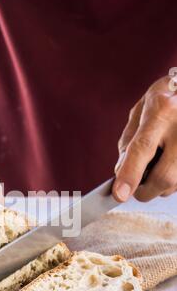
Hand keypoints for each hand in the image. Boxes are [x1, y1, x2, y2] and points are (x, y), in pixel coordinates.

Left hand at [113, 76, 176, 201]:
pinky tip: (171, 163)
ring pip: (175, 184)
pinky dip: (173, 182)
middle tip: (136, 189)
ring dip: (160, 186)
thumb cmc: (169, 95)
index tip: (119, 195)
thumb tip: (120, 171)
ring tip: (159, 165)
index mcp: (162, 110)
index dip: (130, 174)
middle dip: (145, 190)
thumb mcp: (143, 107)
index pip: (143, 148)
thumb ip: (129, 139)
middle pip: (164, 176)